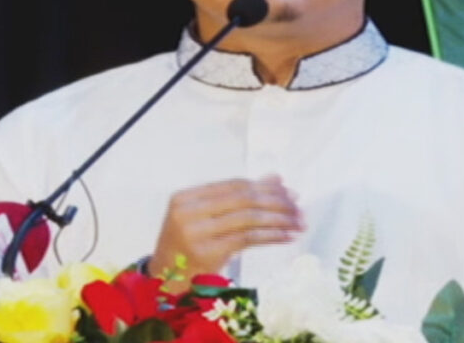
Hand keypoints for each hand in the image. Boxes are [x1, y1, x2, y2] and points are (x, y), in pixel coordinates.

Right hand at [149, 175, 303, 289]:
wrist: (164, 283)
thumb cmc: (188, 248)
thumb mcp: (206, 219)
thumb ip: (237, 199)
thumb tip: (277, 179)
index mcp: (184, 197)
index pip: (233, 185)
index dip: (264, 186)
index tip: (289, 191)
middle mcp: (187, 212)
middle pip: (243, 199)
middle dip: (276, 201)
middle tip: (299, 206)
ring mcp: (196, 233)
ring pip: (248, 218)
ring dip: (279, 219)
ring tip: (299, 222)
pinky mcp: (208, 253)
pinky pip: (248, 239)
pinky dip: (271, 236)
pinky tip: (287, 236)